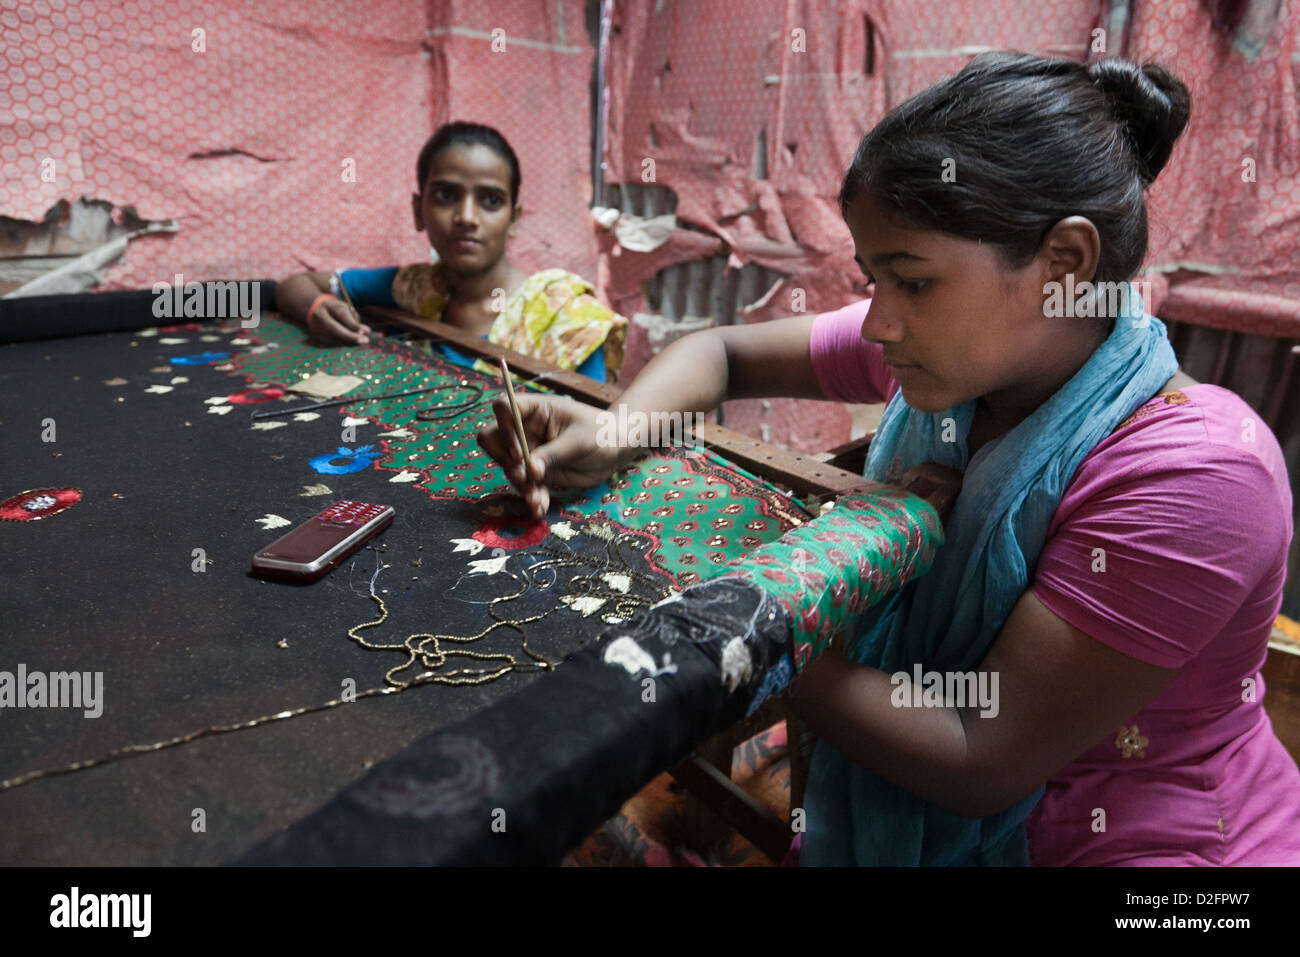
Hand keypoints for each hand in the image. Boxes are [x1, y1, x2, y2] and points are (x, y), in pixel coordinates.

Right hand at [306, 296, 370, 345]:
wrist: (314, 310)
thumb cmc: (335, 309)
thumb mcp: (344, 308)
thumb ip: (354, 319)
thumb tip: (366, 332)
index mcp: (327, 306)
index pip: (342, 315)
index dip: (354, 325)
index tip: (367, 331)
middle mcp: (319, 316)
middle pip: (335, 329)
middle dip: (351, 336)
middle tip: (365, 341)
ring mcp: (316, 327)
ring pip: (334, 338)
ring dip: (350, 342)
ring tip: (361, 341)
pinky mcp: (316, 337)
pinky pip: (332, 343)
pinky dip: (343, 343)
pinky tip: (351, 343)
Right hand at [476, 393, 625, 517]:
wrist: (617, 449)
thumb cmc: (601, 432)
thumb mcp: (579, 440)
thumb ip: (553, 453)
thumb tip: (530, 471)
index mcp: (536, 410)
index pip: (504, 407)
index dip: (504, 427)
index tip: (518, 452)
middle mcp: (527, 429)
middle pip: (495, 440)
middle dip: (506, 462)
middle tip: (524, 478)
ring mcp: (530, 451)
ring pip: (510, 468)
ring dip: (521, 485)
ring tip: (537, 499)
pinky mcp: (539, 472)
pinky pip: (527, 486)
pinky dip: (533, 497)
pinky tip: (540, 508)